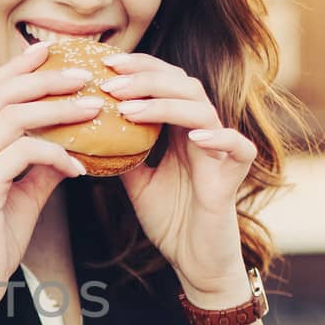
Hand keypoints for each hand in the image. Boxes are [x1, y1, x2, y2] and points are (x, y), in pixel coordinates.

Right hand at [0, 39, 99, 316]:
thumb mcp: (21, 198)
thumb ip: (40, 169)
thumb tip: (71, 147)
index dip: (17, 68)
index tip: (50, 51)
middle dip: (42, 76)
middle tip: (84, 73)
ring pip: (12, 116)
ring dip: (58, 107)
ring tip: (94, 106)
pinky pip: (24, 153)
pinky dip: (57, 153)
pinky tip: (80, 165)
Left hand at [99, 50, 255, 299]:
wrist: (194, 260)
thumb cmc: (170, 219)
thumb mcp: (135, 181)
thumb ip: (121, 153)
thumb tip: (86, 130)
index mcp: (179, 128)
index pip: (164, 82)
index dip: (138, 67)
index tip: (104, 64)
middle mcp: (203, 131)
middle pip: (182, 84)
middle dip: (145, 77)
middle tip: (110, 81)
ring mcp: (221, 150)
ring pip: (202, 108)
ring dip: (164, 104)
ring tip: (128, 108)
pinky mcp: (235, 175)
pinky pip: (238, 147)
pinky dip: (219, 137)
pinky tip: (194, 136)